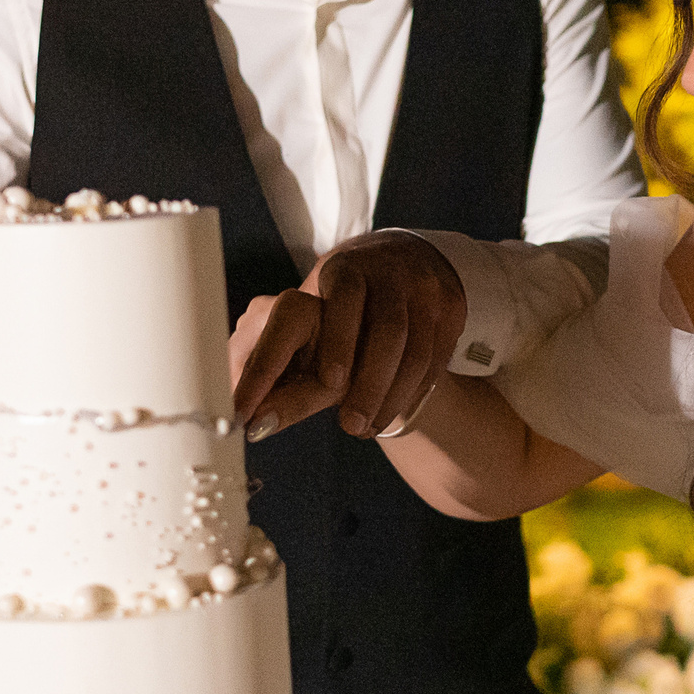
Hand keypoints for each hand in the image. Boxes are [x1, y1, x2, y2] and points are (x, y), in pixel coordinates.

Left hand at [229, 232, 464, 439]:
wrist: (404, 265)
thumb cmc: (338, 306)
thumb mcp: (303, 320)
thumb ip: (274, 362)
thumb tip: (244, 416)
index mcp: (337, 273)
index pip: (327, 309)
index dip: (314, 352)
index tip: (318, 389)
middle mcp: (384, 273)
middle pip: (385, 332)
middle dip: (366, 385)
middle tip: (347, 426)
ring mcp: (422, 287)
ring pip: (414, 349)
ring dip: (391, 395)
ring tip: (366, 428)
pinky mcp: (450, 306)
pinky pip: (436, 357)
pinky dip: (413, 391)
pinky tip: (390, 412)